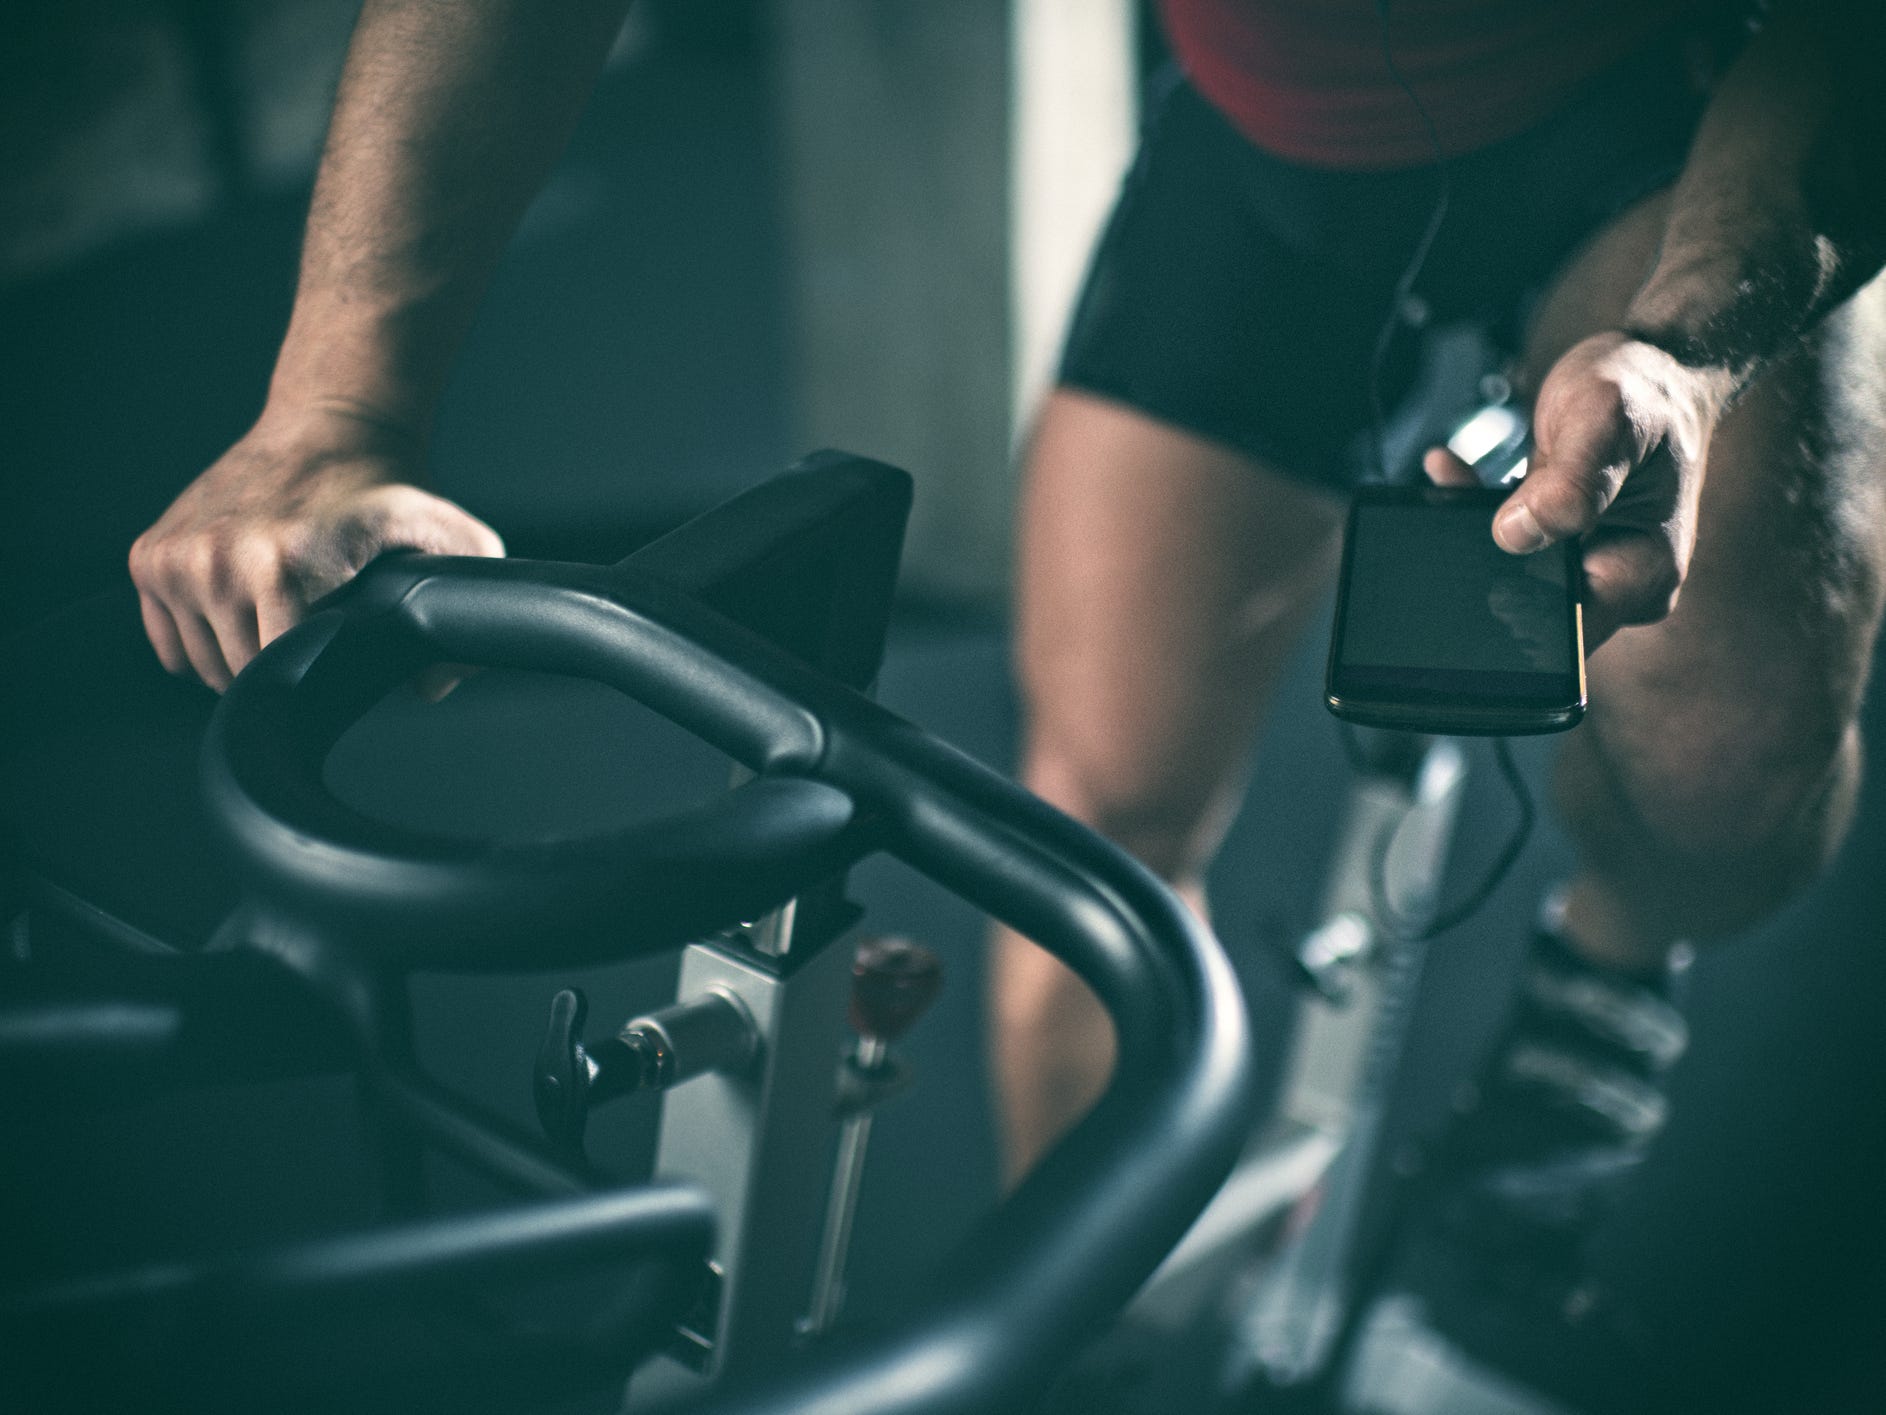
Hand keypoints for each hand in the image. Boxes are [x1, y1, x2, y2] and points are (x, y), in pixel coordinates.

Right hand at [128, 406, 503, 689]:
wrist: (331, 426)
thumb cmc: (386, 489)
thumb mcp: (450, 541)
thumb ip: (460, 614)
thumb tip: (430, 686)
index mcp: (281, 567)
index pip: (285, 677)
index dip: (318, 683)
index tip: (342, 661)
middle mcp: (218, 562)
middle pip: (243, 676)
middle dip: (281, 675)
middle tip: (318, 639)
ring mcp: (177, 559)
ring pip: (203, 666)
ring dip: (239, 660)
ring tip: (282, 623)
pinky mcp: (149, 557)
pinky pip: (169, 644)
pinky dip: (201, 643)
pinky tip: (242, 619)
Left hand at [1425, 332, 1727, 648]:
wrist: (1651, 370)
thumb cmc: (1644, 393)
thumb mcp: (1606, 422)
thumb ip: (1569, 483)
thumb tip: (1515, 535)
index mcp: (1645, 573)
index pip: (1566, 628)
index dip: (1516, 605)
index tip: (1482, 557)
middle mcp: (1620, 583)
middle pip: (1531, 608)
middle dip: (1484, 564)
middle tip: (1457, 509)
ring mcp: (1589, 568)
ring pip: (1508, 576)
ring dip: (1470, 534)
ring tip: (1452, 477)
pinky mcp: (1562, 550)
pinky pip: (1504, 551)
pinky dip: (1471, 512)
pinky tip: (1450, 471)